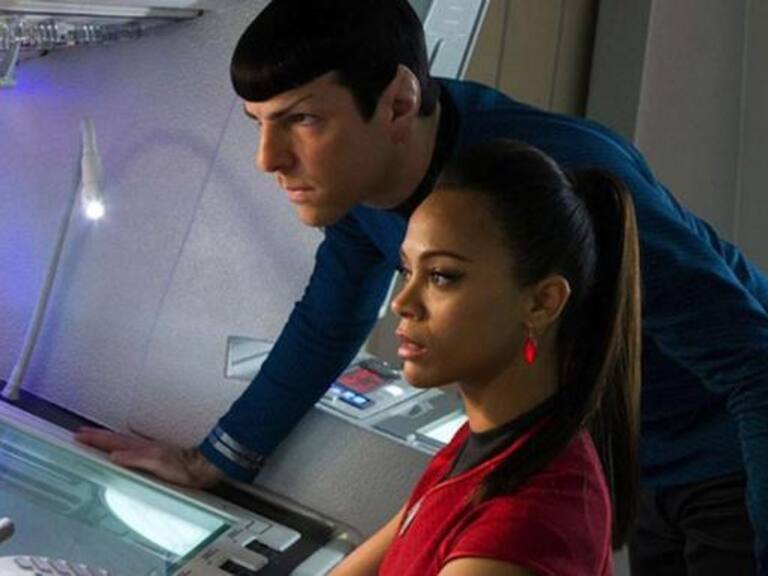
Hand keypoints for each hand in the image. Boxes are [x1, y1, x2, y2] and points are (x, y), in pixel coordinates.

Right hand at [74, 427, 224, 488]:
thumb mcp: (157, 464)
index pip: (112, 443)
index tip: (79, 435)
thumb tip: (115, 456)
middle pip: (114, 439)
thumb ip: (136, 458)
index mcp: (140, 449)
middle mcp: (142, 448)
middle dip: (96, 436)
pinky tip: (119, 451)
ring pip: (121, 443)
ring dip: (105, 440)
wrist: (201, 468)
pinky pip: (129, 449)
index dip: (95, 440)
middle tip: (80, 432)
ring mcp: (147, 451)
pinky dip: (118, 447)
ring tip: (93, 437)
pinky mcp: (153, 457)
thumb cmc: (183, 468)